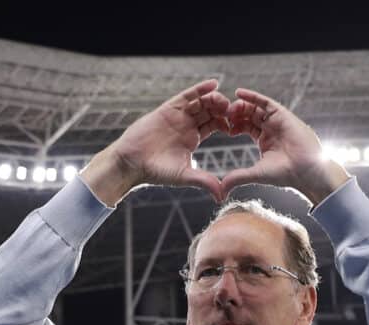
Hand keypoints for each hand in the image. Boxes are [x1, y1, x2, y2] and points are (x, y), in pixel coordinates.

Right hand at [82, 79, 229, 204]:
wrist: (132, 162)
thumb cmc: (156, 171)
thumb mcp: (184, 175)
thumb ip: (204, 181)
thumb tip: (223, 196)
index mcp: (193, 138)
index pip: (214, 125)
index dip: (226, 123)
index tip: (237, 125)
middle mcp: (186, 124)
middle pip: (210, 110)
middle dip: (222, 109)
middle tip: (234, 111)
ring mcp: (177, 115)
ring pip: (200, 102)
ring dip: (214, 99)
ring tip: (224, 101)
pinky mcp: (168, 108)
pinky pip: (186, 96)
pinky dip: (200, 89)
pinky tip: (213, 84)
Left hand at [221, 88, 349, 205]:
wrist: (306, 171)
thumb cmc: (286, 174)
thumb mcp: (256, 173)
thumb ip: (238, 177)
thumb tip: (221, 188)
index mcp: (264, 139)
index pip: (245, 126)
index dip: (233, 125)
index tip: (223, 127)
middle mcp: (271, 128)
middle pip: (249, 114)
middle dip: (235, 114)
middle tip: (223, 116)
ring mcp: (277, 120)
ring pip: (255, 107)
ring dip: (241, 105)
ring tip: (229, 108)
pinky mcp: (282, 114)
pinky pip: (265, 102)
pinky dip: (252, 96)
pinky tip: (238, 93)